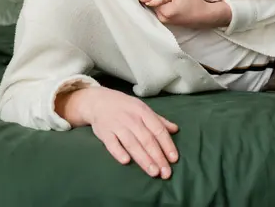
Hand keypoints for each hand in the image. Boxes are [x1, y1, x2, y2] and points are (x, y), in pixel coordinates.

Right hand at [57, 87, 178, 178]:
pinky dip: (118, 152)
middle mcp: (130, 118)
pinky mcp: (104, 132)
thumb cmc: (125, 107)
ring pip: (132, 143)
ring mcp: (116, 125)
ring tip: (153, 172)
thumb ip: (158, 120)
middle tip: (166, 173)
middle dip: (157, 156)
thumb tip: (176, 129)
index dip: (167, 144)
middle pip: (146, 139)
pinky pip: (111, 143)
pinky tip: (126, 161)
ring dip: (143, 158)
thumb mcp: (142, 108)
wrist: (98, 101)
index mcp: (142, 111)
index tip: (174, 159)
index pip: (158, 129)